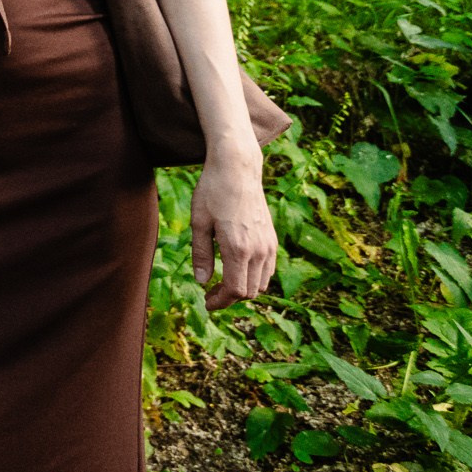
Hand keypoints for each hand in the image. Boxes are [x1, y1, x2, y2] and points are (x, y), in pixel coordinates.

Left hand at [191, 146, 276, 309]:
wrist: (237, 168)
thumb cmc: (212, 192)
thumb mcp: (199, 222)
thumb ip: (201, 255)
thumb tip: (201, 282)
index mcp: (237, 248)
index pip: (235, 290)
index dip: (221, 302)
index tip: (207, 303)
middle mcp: (258, 250)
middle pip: (250, 291)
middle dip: (230, 298)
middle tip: (210, 295)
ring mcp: (268, 244)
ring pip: (261, 283)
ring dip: (243, 288)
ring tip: (221, 283)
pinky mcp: (272, 238)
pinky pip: (268, 269)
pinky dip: (254, 277)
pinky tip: (236, 269)